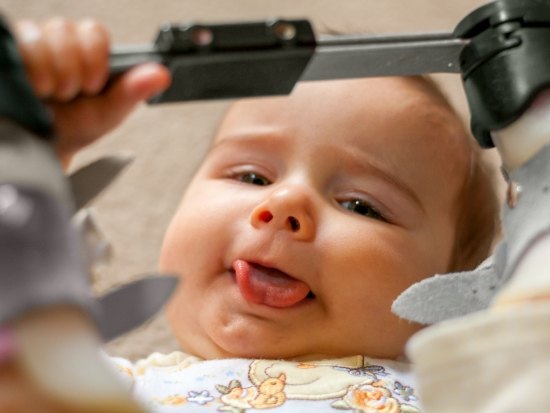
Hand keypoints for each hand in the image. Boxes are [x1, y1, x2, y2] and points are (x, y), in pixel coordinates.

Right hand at [14, 18, 170, 166]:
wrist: (42, 146)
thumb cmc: (77, 127)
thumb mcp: (107, 113)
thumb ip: (132, 92)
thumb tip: (163, 74)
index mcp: (89, 55)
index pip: (94, 32)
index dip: (94, 55)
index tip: (94, 85)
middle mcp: (61, 44)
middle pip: (65, 29)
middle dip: (70, 66)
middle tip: (71, 93)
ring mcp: (34, 46)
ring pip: (39, 33)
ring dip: (48, 68)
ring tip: (51, 93)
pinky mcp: (12, 51)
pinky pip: (18, 40)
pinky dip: (28, 65)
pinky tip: (33, 86)